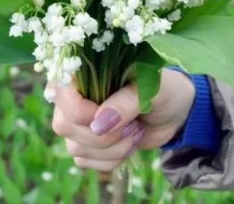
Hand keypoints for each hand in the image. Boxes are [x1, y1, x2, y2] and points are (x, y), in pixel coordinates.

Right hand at [51, 69, 195, 170]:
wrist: (174, 111)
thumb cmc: (162, 89)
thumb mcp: (151, 88)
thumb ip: (126, 101)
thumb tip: (99, 123)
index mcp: (84, 71)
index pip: (58, 91)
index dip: (80, 110)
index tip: (111, 115)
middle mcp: (74, 96)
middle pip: (64, 125)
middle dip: (104, 134)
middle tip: (133, 125)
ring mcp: (77, 122)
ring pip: (75, 148)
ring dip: (112, 148)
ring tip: (135, 132)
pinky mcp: (86, 144)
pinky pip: (84, 162)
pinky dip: (111, 159)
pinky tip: (128, 145)